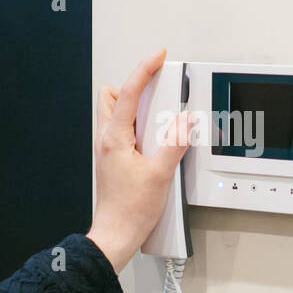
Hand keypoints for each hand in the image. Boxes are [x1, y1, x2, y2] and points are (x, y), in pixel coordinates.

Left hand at [87, 48, 191, 274]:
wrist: (116, 234)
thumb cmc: (130, 210)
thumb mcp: (161, 174)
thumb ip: (175, 143)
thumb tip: (184, 121)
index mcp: (114, 138)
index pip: (127, 92)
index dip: (144, 70)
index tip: (157, 58)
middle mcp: (107, 141)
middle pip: (112, 97)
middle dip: (134, 87)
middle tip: (158, 90)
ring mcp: (109, 150)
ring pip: (117, 114)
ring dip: (137, 109)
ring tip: (161, 119)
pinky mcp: (114, 161)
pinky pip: (125, 132)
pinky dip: (140, 128)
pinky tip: (157, 142)